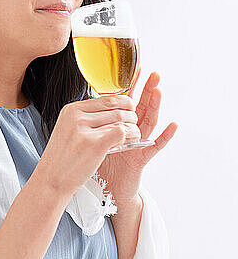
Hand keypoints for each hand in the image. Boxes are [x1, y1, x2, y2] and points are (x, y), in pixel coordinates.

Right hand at [35, 94, 139, 196]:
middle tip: (132, 124)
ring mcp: (85, 130)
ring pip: (121, 119)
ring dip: (132, 127)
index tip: (128, 110)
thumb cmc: (62, 158)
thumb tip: (111, 110)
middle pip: (115, 107)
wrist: (52, 179)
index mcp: (70, 110)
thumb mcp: (68, 129)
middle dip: (130, 115)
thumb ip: (86, 119)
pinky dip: (130, 136)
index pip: (105, 99)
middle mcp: (76, 116)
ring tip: (132, 135)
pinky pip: (122, 132)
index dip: (122, 103)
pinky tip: (129, 142)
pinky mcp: (95, 144)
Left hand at [97, 68, 178, 201]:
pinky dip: (164, 136)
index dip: (131, 87)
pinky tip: (172, 125)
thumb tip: (87, 103)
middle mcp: (131, 133)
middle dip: (146, 90)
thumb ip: (95, 122)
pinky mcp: (140, 160)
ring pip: (148, 122)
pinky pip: (154, 147)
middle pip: (141, 107)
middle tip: (153, 73)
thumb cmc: (96, 163)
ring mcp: (138, 145)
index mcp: (118, 126)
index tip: (135, 69)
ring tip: (158, 90)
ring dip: (154, 106)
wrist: (102, 189)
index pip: (126, 102)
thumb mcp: (92, 137)